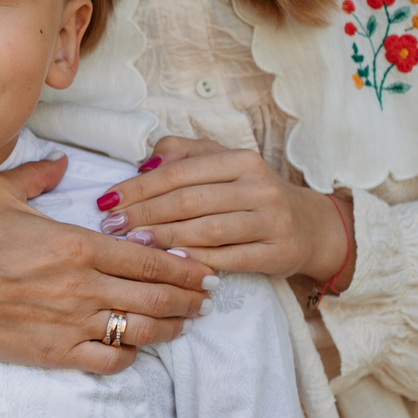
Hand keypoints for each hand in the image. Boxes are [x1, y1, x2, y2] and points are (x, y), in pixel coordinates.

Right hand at [0, 159, 211, 374]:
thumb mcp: (1, 194)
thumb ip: (39, 174)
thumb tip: (62, 161)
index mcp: (78, 246)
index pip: (150, 260)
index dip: (185, 267)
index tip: (203, 269)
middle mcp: (82, 287)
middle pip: (157, 297)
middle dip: (190, 299)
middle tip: (206, 298)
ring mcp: (72, 323)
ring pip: (142, 330)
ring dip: (172, 327)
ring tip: (184, 323)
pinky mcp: (57, 352)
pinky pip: (110, 360)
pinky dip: (131, 355)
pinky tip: (135, 346)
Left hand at [98, 136, 351, 281]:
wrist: (309, 227)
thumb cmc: (251, 194)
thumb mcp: (223, 164)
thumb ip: (183, 154)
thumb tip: (144, 163)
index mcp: (241, 160)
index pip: (180, 172)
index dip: (139, 187)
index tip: (107, 201)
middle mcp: (260, 187)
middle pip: (189, 201)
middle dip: (144, 214)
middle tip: (112, 226)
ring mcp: (272, 221)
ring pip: (207, 230)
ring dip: (164, 238)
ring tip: (132, 244)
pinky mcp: (278, 253)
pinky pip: (229, 259)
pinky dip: (196, 260)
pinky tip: (169, 262)